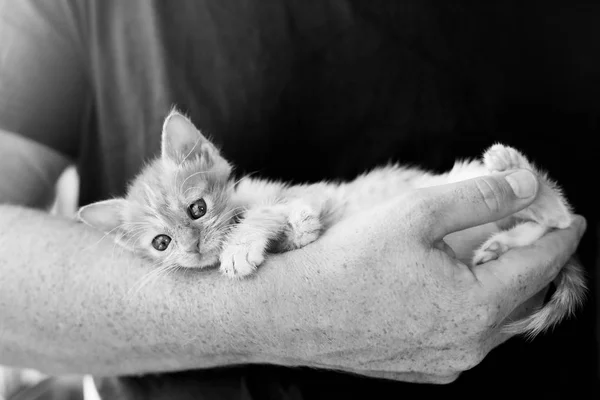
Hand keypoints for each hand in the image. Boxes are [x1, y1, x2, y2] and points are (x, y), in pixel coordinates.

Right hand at [262, 169, 585, 382]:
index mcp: (477, 307)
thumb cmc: (347, 262)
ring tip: (481, 253)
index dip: (558, 235)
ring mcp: (444, 363)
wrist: (289, 312)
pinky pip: (463, 335)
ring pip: (493, 319)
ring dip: (497, 283)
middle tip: (522, 228)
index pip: (540, 265)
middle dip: (530, 258)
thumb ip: (478, 196)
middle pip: (522, 295)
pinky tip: (445, 284)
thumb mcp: (416, 213)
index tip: (571, 219)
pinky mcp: (420, 369)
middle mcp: (469, 345)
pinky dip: (468, 306)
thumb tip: (523, 184)